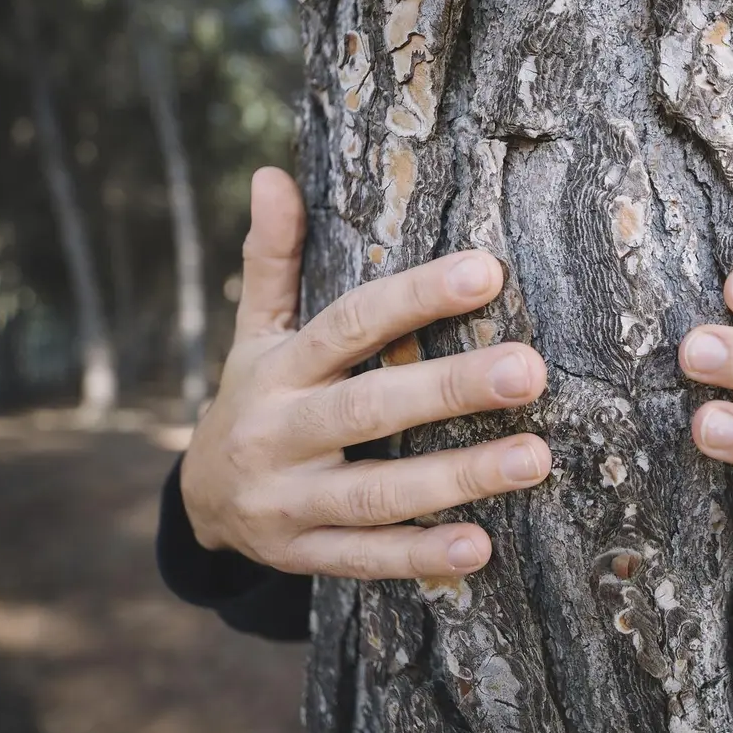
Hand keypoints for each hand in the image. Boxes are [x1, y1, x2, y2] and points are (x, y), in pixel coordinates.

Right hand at [180, 167, 550, 578]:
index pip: (350, 324)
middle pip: (369, 408)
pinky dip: (419, 557)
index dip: (416, 297)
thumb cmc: (255, 398)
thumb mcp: (255, 332)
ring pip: (376, 492)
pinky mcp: (303, 554)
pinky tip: (480, 547)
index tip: (487, 271)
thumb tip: (270, 174)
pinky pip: (364, 558)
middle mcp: (279, 433)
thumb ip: (272, 259)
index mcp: (278, 369)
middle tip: (530, 371)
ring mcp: (288, 501)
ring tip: (534, 459)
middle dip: (451, 389)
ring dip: (457, 478)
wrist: (198, 504)